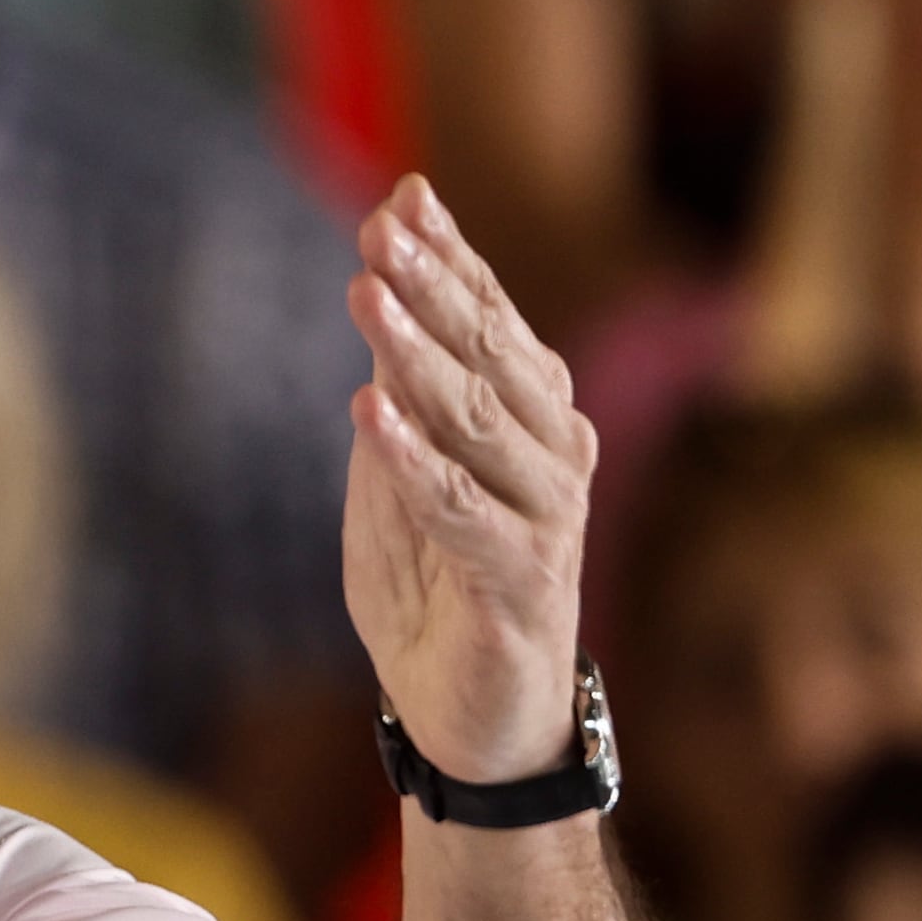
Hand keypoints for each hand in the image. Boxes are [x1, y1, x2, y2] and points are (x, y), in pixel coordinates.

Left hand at [341, 176, 596, 786]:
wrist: (475, 723)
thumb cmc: (437, 593)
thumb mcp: (398, 485)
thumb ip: (396, 406)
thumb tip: (376, 300)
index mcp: (532, 420)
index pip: (493, 321)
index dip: (451, 259)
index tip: (402, 197)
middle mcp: (555, 454)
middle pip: (494, 354)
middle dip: (435, 285)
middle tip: (382, 227)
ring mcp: (546, 517)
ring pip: (481, 421)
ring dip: (420, 354)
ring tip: (366, 295)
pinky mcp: (523, 582)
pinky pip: (464, 511)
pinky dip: (416, 460)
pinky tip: (369, 409)